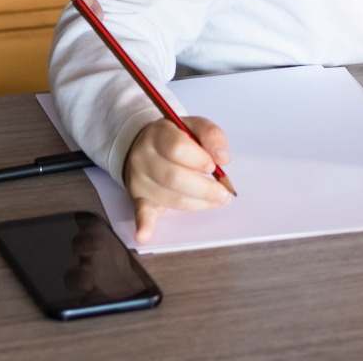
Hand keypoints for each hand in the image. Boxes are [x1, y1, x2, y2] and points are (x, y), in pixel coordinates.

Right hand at [124, 116, 231, 244]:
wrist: (144, 145)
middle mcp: (143, 157)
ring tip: (216, 200)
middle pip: (173, 177)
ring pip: (169, 197)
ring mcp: (139, 179)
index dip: (198, 160)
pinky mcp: (139, 198)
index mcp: (158, 134)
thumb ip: (211, 136)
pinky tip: (144, 235)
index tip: (213, 166)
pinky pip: (141, 212)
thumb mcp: (194, 126)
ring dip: (197, 203)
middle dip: (204, 189)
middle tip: (224, 193)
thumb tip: (223, 158)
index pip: (177, 148)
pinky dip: (143, 225)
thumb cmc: (175, 137)